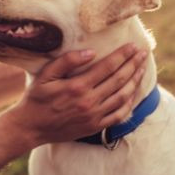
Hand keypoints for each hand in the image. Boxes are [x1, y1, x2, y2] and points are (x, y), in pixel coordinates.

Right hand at [0, 45, 147, 145]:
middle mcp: (89, 101)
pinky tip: (133, 93)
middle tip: (143, 54)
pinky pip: (118, 115)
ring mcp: (94, 116)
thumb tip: (90, 52)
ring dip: (135, 81)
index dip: (123, 55)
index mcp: (77, 86)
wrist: (30, 127)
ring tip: (142, 69)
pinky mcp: (95, 127)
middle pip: (119, 80)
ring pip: (122, 96)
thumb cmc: (36, 98)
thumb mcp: (45, 75)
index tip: (133, 46)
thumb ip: (67, 61)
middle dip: (133, 65)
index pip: (107, 67)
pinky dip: (129, 103)